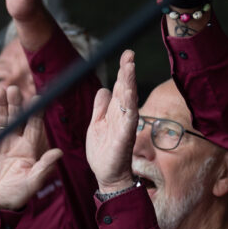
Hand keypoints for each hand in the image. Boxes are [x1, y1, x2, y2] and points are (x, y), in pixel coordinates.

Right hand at [0, 85, 61, 210]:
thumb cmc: (20, 192)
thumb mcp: (33, 181)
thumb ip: (44, 167)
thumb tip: (59, 153)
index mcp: (30, 146)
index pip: (34, 124)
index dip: (35, 112)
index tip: (36, 98)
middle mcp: (16, 139)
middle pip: (17, 117)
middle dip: (16, 103)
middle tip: (14, 89)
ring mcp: (0, 141)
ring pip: (1, 119)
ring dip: (0, 105)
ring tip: (0, 91)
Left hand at [85, 50, 137, 192]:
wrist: (107, 174)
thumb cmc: (104, 151)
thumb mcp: (96, 124)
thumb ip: (101, 107)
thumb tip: (104, 89)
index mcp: (115, 112)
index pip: (120, 87)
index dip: (123, 71)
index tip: (127, 55)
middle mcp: (122, 116)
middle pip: (126, 89)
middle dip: (128, 71)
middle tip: (129, 54)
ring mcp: (125, 126)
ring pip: (128, 100)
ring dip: (130, 83)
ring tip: (130, 66)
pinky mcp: (125, 137)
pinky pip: (129, 118)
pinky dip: (130, 105)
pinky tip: (130, 93)